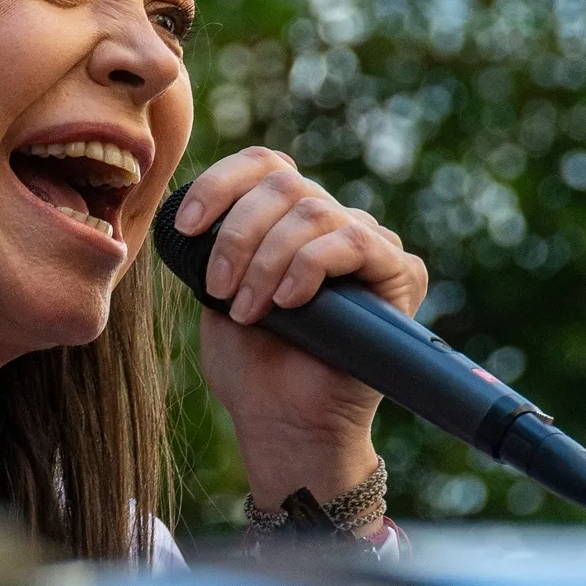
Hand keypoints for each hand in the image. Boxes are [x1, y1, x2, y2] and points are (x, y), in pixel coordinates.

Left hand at [173, 147, 427, 512]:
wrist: (282, 421)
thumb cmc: (249, 362)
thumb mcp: (213, 288)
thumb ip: (213, 241)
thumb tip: (195, 208)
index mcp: (286, 217)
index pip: (262, 164)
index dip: (219, 183)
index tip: (186, 227)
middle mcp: (331, 221)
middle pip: (285, 184)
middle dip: (238, 234)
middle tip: (219, 289)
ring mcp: (368, 244)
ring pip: (314, 211)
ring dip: (267, 260)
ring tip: (248, 309)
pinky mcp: (400, 273)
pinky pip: (354, 242)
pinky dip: (309, 267)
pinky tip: (289, 303)